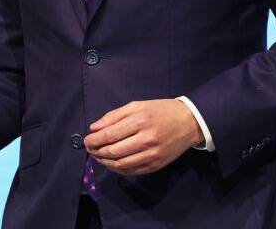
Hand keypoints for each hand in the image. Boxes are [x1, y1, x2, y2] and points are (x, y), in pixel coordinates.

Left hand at [83, 99, 203, 175]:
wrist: (189, 122)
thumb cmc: (160, 111)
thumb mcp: (137, 105)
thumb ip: (114, 116)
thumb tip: (94, 128)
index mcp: (140, 120)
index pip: (109, 135)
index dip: (94, 140)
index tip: (86, 140)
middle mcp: (146, 139)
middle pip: (113, 151)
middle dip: (97, 151)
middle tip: (90, 149)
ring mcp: (152, 154)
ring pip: (121, 164)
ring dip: (105, 162)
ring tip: (98, 156)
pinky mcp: (156, 165)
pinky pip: (132, 171)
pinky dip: (118, 169)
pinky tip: (111, 163)